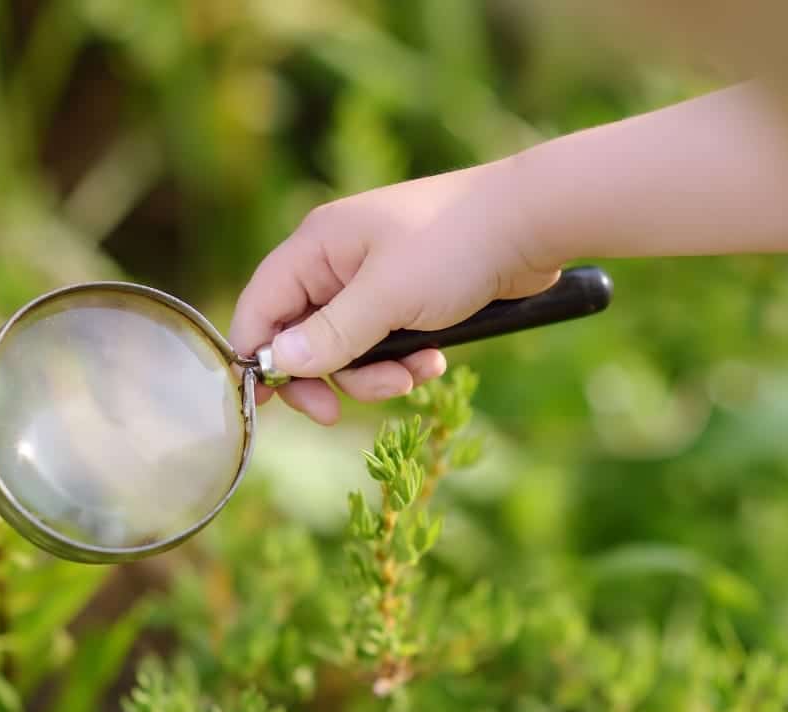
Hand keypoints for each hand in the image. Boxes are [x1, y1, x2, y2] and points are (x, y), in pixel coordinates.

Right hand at [229, 158, 561, 423]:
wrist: (531, 223)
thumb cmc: (454, 247)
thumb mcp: (387, 297)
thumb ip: (330, 334)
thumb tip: (277, 364)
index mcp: (317, 247)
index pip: (260, 307)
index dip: (257, 356)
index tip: (267, 405)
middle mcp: (335, 263)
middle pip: (300, 337)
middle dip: (326, 376)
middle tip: (338, 412)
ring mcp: (371, 281)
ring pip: (345, 349)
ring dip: (374, 374)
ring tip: (412, 375)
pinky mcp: (405, 298)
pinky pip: (383, 345)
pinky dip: (403, 361)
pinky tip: (435, 362)